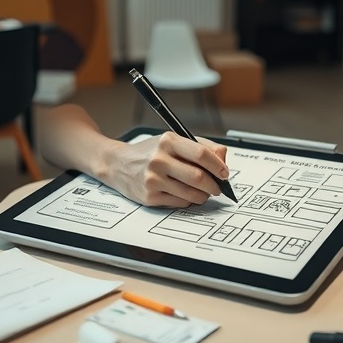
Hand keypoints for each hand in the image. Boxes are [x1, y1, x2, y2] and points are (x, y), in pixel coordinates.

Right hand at [108, 132, 228, 207]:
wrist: (118, 164)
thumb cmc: (150, 151)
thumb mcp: (172, 140)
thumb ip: (200, 146)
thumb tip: (223, 159)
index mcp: (167, 141)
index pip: (201, 154)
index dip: (218, 166)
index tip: (224, 173)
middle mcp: (159, 160)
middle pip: (198, 177)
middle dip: (214, 185)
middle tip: (218, 187)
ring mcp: (153, 180)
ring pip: (191, 194)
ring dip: (203, 195)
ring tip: (204, 191)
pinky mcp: (150, 197)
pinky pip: (180, 203)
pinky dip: (189, 200)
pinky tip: (186, 194)